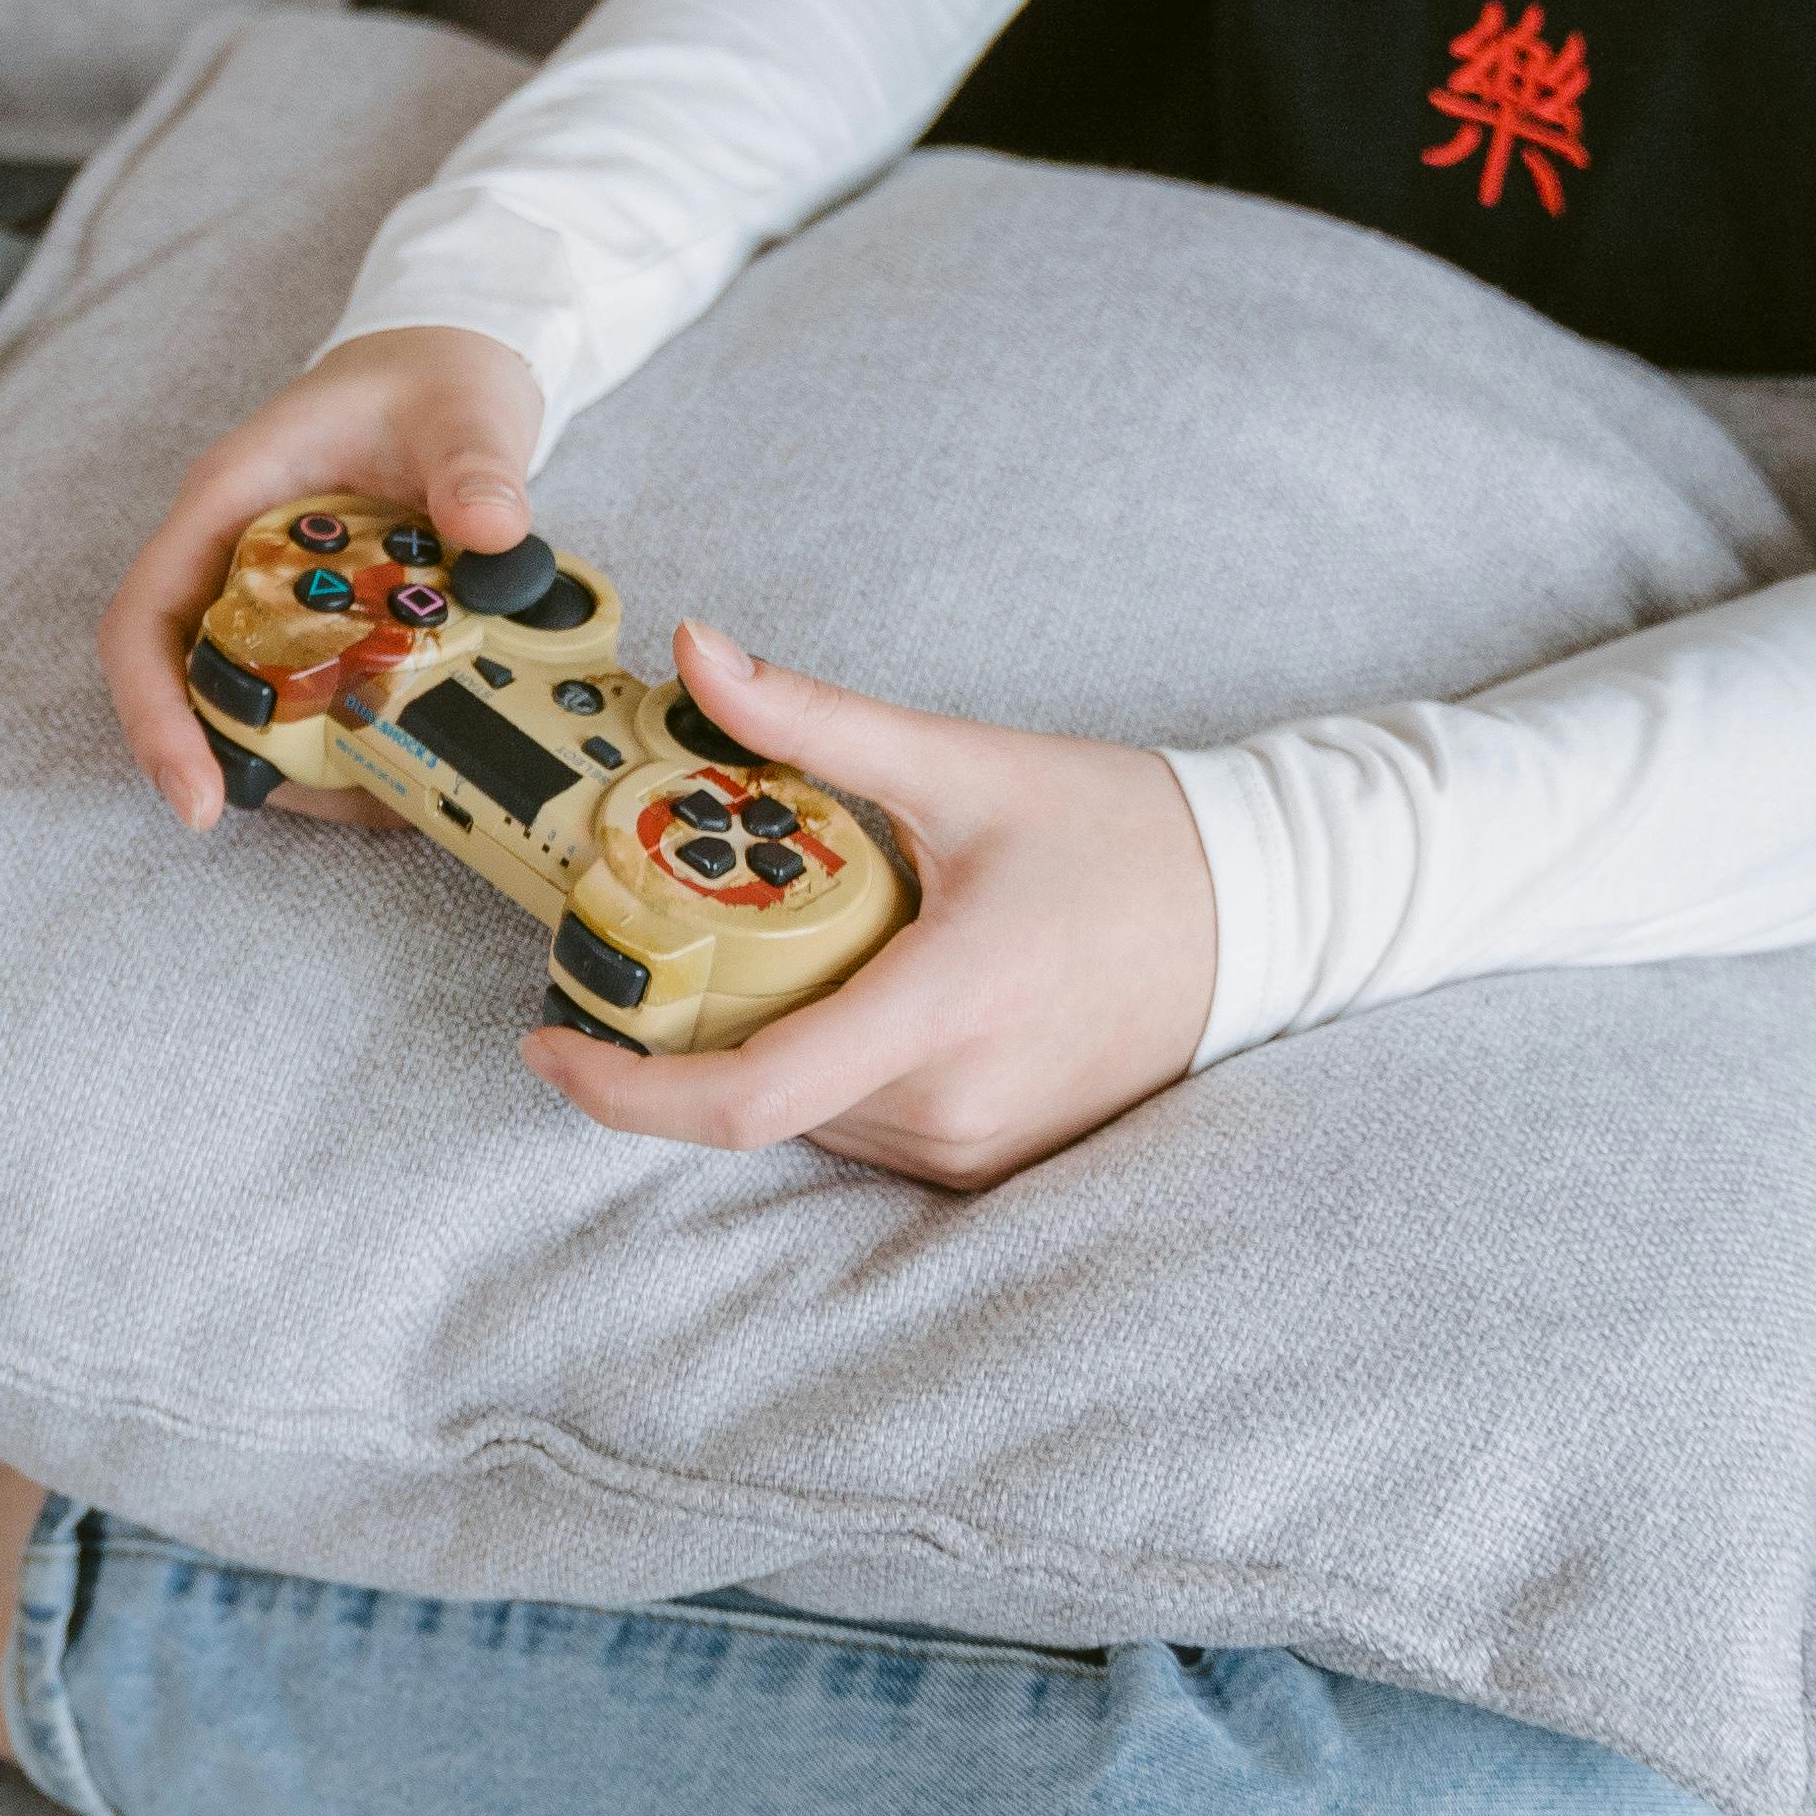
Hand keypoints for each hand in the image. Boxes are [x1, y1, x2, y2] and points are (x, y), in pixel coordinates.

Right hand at [104, 325, 551, 829]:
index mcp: (230, 498)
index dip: (154, 714)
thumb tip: (493, 533)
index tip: (197, 797)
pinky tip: (409, 769)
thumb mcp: (465, 411)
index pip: (148, 618)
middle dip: (239, 764)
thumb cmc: (434, 376)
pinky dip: (349, 743)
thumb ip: (478, 466)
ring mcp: (269, 591)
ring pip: (247, 703)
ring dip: (302, 765)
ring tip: (385, 804)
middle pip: (187, 683)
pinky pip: (309, 697)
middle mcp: (230, 553)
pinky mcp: (316, 620)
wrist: (449, 364)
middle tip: (331, 810)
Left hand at [525, 625, 1216, 1188]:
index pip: (747, 1097)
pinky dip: (829, 1066)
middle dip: (692, 1024)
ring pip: (808, 1117)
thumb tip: (696, 651)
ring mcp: (978, 1147)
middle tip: (672, 929)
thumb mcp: (964, 764)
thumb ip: (814, 721)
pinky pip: (864, 1127)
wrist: (1266, 911)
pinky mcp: (994, 1164)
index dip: (623, 1090)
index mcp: (942, 1011)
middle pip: (760, 1095)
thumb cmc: (1128, 836)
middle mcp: (955, 1103)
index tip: (549, 1040)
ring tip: (796, 941)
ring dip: (765, 1042)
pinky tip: (856, 984)